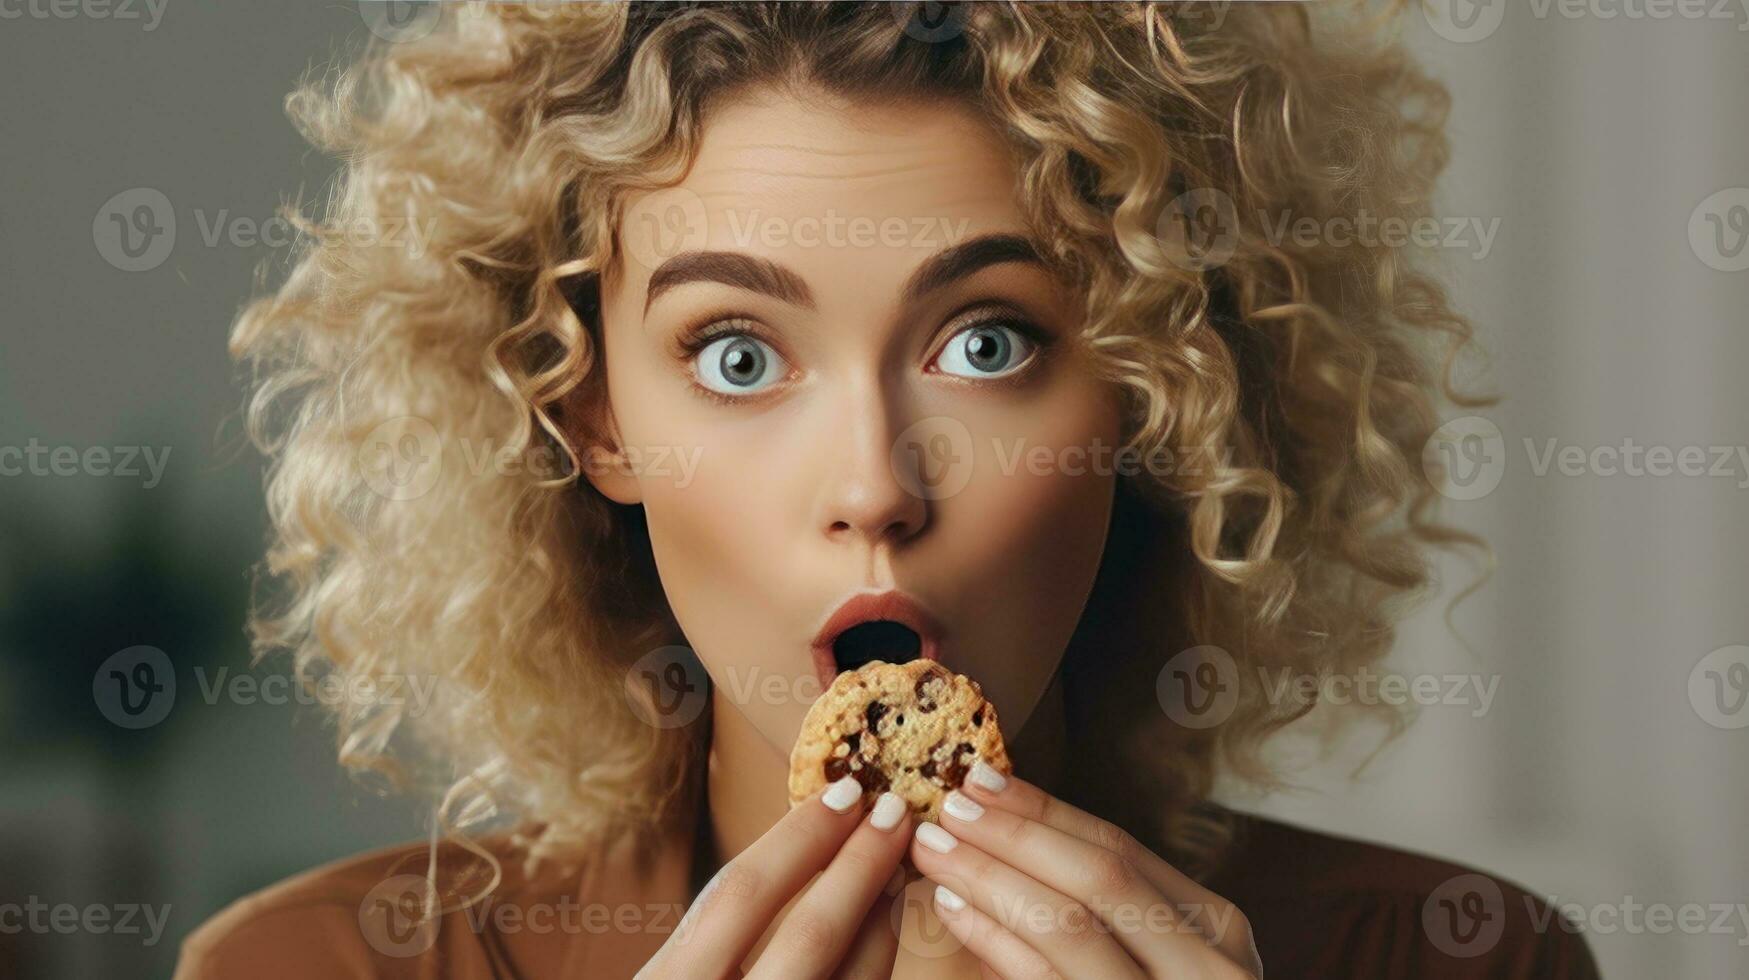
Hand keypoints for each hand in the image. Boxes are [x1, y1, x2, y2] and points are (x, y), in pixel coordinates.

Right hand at [637, 776, 911, 979]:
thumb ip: (711, 941)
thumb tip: (791, 857)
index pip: (741, 896)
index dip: (799, 838)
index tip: (843, 792)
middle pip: (809, 933)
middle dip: (859, 865)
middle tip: (895, 810)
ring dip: (881, 919)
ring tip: (899, 866)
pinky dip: (875, 964)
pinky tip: (884, 932)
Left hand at [908, 767, 1263, 978]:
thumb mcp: (1152, 962)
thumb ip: (1100, 909)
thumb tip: (1001, 822)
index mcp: (1217, 935)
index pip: (1123, 853)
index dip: (1045, 812)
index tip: (978, 780)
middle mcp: (1211, 974)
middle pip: (1102, 878)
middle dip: (1016, 834)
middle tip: (945, 803)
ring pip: (1074, 928)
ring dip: (993, 877)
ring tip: (933, 848)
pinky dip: (999, 941)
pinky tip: (953, 910)